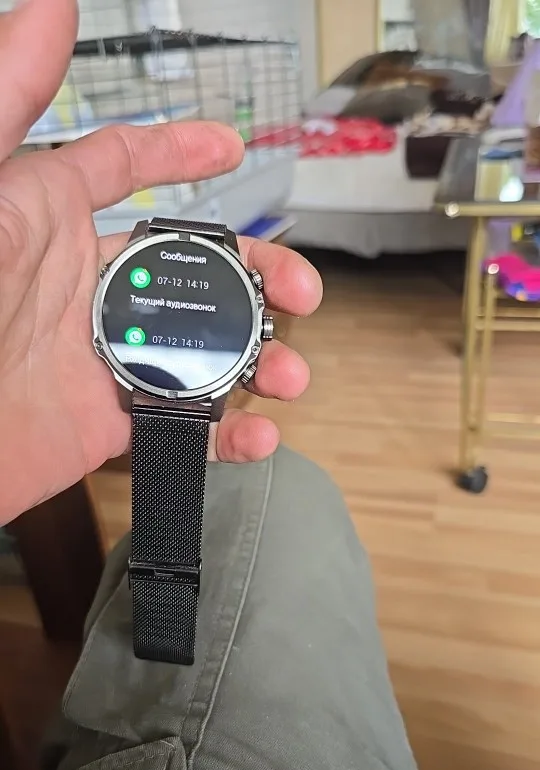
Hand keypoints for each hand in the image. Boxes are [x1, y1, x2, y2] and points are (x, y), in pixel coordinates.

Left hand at [0, 0, 321, 525]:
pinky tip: (256, 432)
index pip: (123, 168)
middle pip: (189, 268)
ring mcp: (98, 356)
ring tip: (287, 372)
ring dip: (257, 358)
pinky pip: (178, 425)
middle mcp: (81, 286)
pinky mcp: (102, 423)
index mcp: (49, 219)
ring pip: (198, 349)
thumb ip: (10, 99)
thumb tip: (50, 9)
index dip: (179, 152)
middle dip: (254, 274)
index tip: (228, 145)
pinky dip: (225, 435)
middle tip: (298, 289)